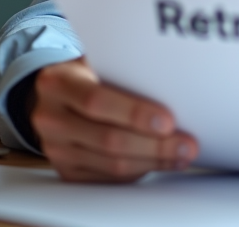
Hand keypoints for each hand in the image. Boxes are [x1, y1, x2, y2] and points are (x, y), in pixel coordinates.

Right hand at [29, 58, 197, 181]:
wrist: (53, 96)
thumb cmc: (87, 74)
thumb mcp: (97, 60)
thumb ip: (123, 69)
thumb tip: (173, 84)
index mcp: (58, 84)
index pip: (97, 101)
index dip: (135, 113)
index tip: (168, 121)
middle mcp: (51, 118)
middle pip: (108, 139)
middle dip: (155, 145)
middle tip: (187, 144)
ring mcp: (56, 149)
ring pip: (112, 164)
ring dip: (153, 162)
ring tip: (181, 155)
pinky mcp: (66, 170)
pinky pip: (108, 178)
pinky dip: (139, 172)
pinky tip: (160, 163)